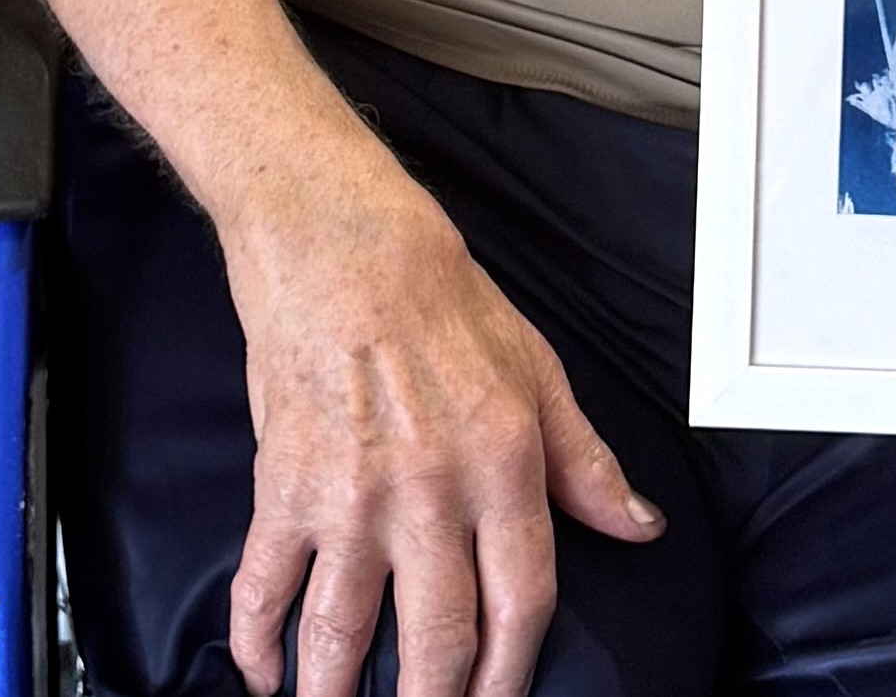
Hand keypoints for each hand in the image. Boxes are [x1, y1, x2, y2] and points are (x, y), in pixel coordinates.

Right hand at [220, 167, 659, 696]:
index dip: (513, 674)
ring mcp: (350, 496)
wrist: (340, 241)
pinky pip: (264, 587)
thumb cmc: (445, 300)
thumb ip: (586, 461)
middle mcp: (431, 492)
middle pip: (439, 640)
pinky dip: (256, 643)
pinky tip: (262, 674)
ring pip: (342, 634)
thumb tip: (639, 527)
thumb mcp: (538, 370)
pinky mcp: (281, 486)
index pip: (524, 603)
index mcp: (504, 463)